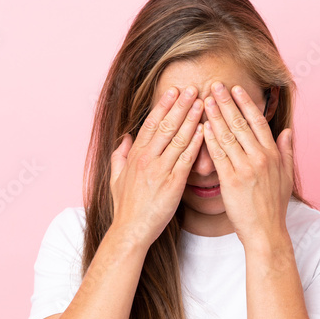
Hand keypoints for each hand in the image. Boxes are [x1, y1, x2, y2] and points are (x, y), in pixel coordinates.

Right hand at [109, 85, 204, 250]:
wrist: (130, 230)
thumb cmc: (125, 207)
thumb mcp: (115, 178)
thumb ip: (119, 156)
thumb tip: (124, 139)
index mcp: (134, 155)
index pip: (151, 124)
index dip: (163, 106)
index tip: (173, 91)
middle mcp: (147, 159)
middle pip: (166, 126)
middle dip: (180, 105)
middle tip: (193, 88)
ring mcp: (160, 171)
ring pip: (178, 139)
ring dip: (191, 118)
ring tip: (202, 102)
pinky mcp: (172, 184)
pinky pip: (186, 159)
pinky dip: (196, 143)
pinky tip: (204, 130)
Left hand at [201, 82, 293, 248]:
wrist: (266, 232)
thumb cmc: (274, 206)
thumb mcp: (286, 176)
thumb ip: (287, 151)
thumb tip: (288, 131)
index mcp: (273, 154)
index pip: (257, 122)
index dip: (246, 103)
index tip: (236, 89)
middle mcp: (260, 158)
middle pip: (240, 124)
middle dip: (226, 103)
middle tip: (214, 85)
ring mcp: (246, 168)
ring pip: (228, 136)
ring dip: (215, 116)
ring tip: (204, 100)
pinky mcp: (231, 181)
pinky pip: (218, 155)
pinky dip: (210, 139)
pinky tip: (202, 126)